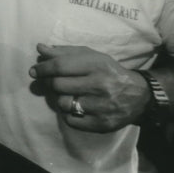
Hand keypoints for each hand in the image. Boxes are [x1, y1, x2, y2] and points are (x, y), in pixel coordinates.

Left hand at [29, 43, 150, 132]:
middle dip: (51, 83)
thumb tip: (40, 48)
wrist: (139, 95)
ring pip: (62, 103)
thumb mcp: (91, 57)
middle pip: (58, 85)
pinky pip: (70, 120)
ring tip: (70, 94)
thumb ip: (65, 52)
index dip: (43, 68)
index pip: (60, 66)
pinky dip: (69, 114)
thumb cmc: (109, 72)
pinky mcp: (101, 124)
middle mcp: (100, 85)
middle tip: (53, 82)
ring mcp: (101, 106)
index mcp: (97, 65)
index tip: (34, 71)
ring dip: (60, 99)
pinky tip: (77, 107)